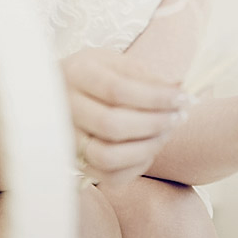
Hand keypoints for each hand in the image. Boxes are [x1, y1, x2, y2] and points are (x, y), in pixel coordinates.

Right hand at [61, 47, 189, 186]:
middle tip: (179, 117)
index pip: (118, 90)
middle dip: (154, 123)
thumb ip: (144, 75)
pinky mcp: (75, 161)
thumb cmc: (93, 73)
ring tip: (165, 133)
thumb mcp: (114, 61)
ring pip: (107, 157)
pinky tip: (149, 149)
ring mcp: (67, 138)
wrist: (55, 90)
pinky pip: (107, 177)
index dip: (155, 97)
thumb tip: (179, 88)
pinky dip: (135, 167)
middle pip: (112, 125)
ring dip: (146, 148)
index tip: (183, 97)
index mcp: (77, 73)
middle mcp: (65, 107)